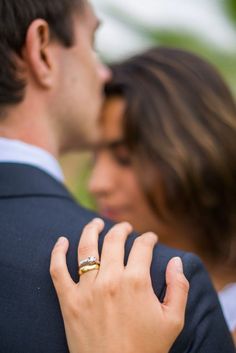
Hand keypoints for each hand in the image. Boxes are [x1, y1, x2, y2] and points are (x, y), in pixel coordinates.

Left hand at [50, 218, 188, 352]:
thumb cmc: (146, 349)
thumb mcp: (173, 320)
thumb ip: (178, 286)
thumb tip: (176, 260)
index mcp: (136, 281)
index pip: (142, 247)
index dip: (148, 239)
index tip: (150, 238)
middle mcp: (110, 279)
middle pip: (114, 240)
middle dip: (122, 229)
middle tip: (126, 228)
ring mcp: (87, 289)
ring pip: (86, 247)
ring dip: (91, 230)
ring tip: (97, 223)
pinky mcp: (68, 301)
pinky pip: (57, 270)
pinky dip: (57, 252)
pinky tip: (61, 241)